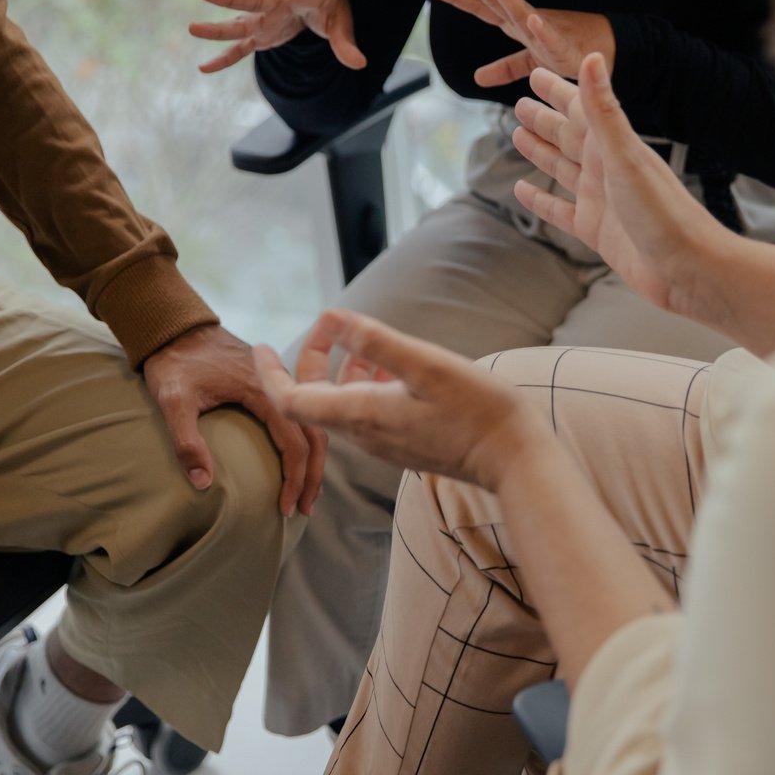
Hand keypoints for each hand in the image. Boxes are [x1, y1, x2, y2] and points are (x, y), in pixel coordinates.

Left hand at [143, 324, 327, 516]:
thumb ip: (186, 441)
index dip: (295, 478)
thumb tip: (202, 484)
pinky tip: (297, 459)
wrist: (175, 326)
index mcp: (262, 390)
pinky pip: (300, 414)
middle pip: (314, 435)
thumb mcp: (173, 401)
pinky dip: (305, 441)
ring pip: (311, 424)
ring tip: (307, 491)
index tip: (285, 507)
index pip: (295, 442)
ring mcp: (277, 383)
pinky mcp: (270, 383)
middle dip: (312, 476)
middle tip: (304, 509)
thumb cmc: (174, 362)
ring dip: (313, 460)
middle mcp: (278, 385)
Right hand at [190, 0, 366, 73]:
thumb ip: (346, 44)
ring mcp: (265, 19)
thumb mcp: (341, 22)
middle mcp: (278, 2)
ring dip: (217, 28)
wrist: (314, 1)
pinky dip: (224, 59)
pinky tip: (203, 67)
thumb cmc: (328, 6)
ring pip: (239, 23)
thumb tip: (360, 64)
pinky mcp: (260, 35)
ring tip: (192, 28)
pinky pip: (239, 49)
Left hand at [254, 309, 550, 490]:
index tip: (259, 345)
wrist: (514, 458)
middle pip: (313, 400)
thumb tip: (333, 317)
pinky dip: (366, 384)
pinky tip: (391, 366)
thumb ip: (376, 342)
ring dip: (342, 370)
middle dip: (310, 360)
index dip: (269, 373)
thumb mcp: (425, 365)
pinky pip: (367, 413)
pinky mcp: (404, 443)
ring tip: (362, 339)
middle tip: (328, 326)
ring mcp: (384, 442)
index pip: (291, 400)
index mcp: (361, 414)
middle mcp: (365, 434)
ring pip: (342, 405)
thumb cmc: (476, 409)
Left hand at [426, 0, 613, 87]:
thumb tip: (477, 77)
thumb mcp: (530, 63)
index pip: (480, 7)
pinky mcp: (564, 49)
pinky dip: (542, 29)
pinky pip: (551, 38)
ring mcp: (544, 32)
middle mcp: (526, 22)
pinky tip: (532, 18)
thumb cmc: (568, 52)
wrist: (605, 54)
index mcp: (514, 24)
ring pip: (520, 9)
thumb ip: (505, 67)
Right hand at [511, 56, 725, 313]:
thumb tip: (592, 58)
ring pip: (561, 168)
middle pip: (568, 137)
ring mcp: (599, 199)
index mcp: (614, 146)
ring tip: (518, 135)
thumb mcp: (626, 156)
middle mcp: (606, 169)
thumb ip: (604, 110)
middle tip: (520, 102)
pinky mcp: (595, 230)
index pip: (580, 109)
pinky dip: (540, 200)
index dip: (558, 91)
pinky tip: (523, 190)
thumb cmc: (664, 211)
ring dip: (541, 152)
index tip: (535, 72)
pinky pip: (558, 210)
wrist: (686, 267)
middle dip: (545, 119)